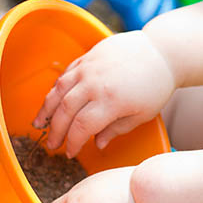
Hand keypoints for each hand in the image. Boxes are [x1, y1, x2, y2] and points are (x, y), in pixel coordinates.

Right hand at [34, 29, 175, 155]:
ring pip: (59, 90)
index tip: (70, 152)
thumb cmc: (157, 85)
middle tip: (52, 145)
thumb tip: (97, 144)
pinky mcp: (89, 56)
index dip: (72, 142)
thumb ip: (117, 130)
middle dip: (55, 131)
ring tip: (39, 123)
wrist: (163, 50)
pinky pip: (66, 74)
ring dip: (46, 109)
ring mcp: (89, 67)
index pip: (81, 127)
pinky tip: (53, 100)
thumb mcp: (142, 114)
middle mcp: (95, 83)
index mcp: (111, 101)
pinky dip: (57, 89)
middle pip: (65, 111)